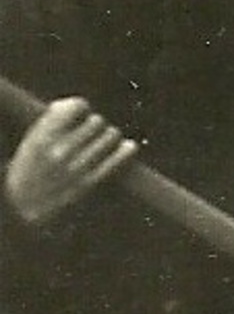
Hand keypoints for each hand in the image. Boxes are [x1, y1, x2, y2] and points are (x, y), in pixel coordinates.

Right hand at [5, 97, 137, 225]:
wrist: (25, 209)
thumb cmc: (30, 170)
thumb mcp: (31, 142)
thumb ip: (52, 121)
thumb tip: (80, 104)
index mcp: (42, 137)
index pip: (76, 106)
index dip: (81, 108)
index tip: (80, 115)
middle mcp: (60, 150)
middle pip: (97, 121)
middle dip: (96, 125)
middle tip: (91, 134)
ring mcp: (77, 167)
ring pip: (111, 135)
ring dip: (110, 138)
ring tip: (103, 143)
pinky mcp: (92, 182)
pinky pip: (120, 158)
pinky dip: (127, 149)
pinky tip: (127, 147)